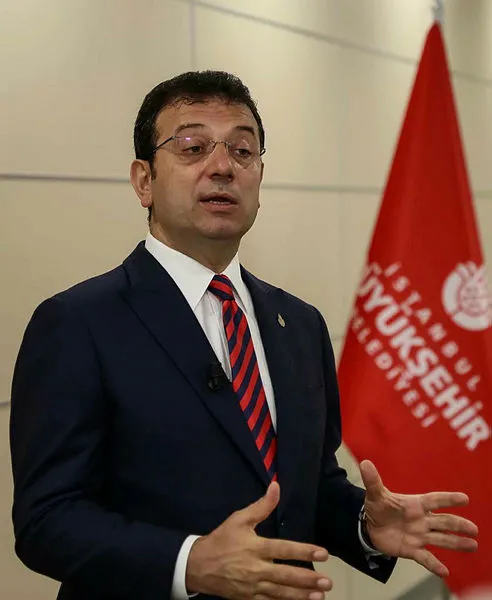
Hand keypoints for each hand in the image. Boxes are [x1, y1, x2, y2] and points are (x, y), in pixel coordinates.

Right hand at [186, 482, 331, 599]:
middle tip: (328, 582)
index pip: (283, 550)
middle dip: (308, 580)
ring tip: (320, 596)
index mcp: (255, 547)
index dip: (304, 551)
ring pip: (281, 593)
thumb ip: (261, 506)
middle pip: (286, 575)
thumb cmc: (221, 539)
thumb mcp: (239, 519)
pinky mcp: (248, 599)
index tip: (323, 553)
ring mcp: (252, 587)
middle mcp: (256, 569)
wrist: (197, 566)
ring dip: (301, 595)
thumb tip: (276, 487)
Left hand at [360, 459, 478, 577]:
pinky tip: (444, 572)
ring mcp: (419, 536)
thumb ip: (373, 481)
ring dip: (456, 543)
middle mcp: (421, 520)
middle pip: (443, 522)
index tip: (464, 498)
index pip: (434, 500)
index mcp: (415, 504)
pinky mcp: (412, 550)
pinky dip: (434, 565)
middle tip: (473, 529)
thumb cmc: (378, 507)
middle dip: (458, 525)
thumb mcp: (375, 494)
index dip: (448, 499)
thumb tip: (365, 464)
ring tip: (472, 545)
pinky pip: (426, 558)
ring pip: (441, 539)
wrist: (370, 526)